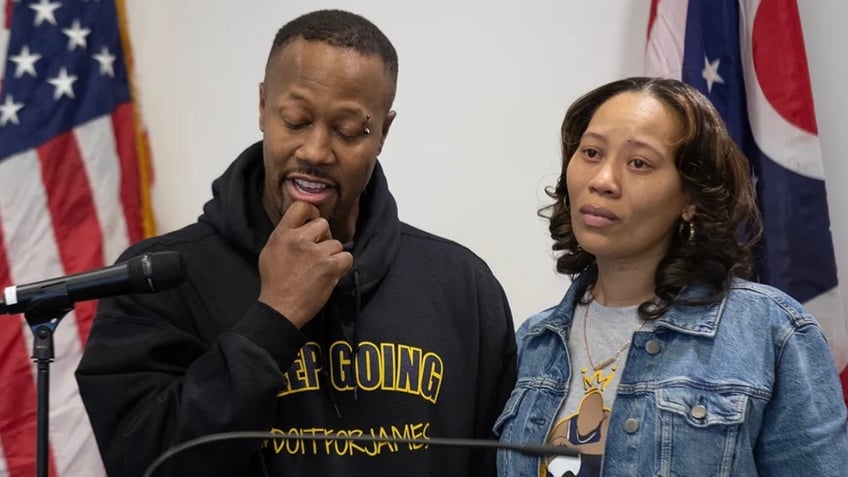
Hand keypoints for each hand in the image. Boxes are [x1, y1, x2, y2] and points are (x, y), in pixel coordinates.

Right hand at [257, 201, 352, 327]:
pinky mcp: (330, 267)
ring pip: (336, 243)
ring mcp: (316, 253)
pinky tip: (330, 274)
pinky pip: (347, 257)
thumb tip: (302, 223)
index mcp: (283, 234)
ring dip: (332, 255)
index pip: (302, 206)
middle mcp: (299, 239)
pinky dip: (342, 266)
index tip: (313, 225)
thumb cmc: (275, 282)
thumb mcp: (270, 250)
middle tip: (316, 253)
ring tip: (320, 268)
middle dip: (323, 237)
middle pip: (323, 224)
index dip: (312, 214)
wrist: (280, 308)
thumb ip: (286, 234)